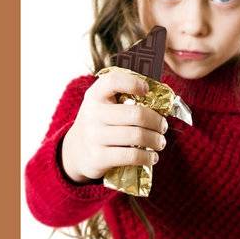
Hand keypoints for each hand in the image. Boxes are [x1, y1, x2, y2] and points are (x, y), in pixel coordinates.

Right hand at [58, 69, 170, 183]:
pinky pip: (132, 156)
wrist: (76, 152)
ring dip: (157, 140)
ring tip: (160, 142)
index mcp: (95, 95)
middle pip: (136, 114)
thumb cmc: (101, 124)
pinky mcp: (99, 157)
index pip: (113, 81)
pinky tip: (152, 157)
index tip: (147, 90)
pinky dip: (149, 157)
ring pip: (138, 136)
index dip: (133, 83)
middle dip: (157, 121)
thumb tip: (164, 101)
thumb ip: (126, 98)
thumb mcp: (105, 106)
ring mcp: (94, 136)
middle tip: (163, 126)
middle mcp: (92, 113)